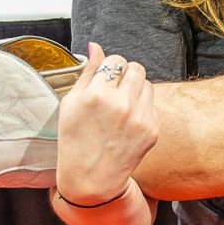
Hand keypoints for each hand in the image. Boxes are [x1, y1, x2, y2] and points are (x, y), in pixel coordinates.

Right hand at [56, 42, 158, 205]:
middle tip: (114, 91)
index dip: (109, 69)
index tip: (104, 81)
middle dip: (125, 75)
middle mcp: (121, 104)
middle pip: (136, 67)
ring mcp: (139, 117)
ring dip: (136, 89)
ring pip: (147, 83)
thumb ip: (86, 72)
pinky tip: (127, 121)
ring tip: (121, 106)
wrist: (92, 179)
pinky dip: (142, 107)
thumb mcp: (70, 104)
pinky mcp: (152, 128)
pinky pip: (152, 103)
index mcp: (96, 95)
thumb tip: (95, 45)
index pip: (115, 60)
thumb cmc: (75, 139)